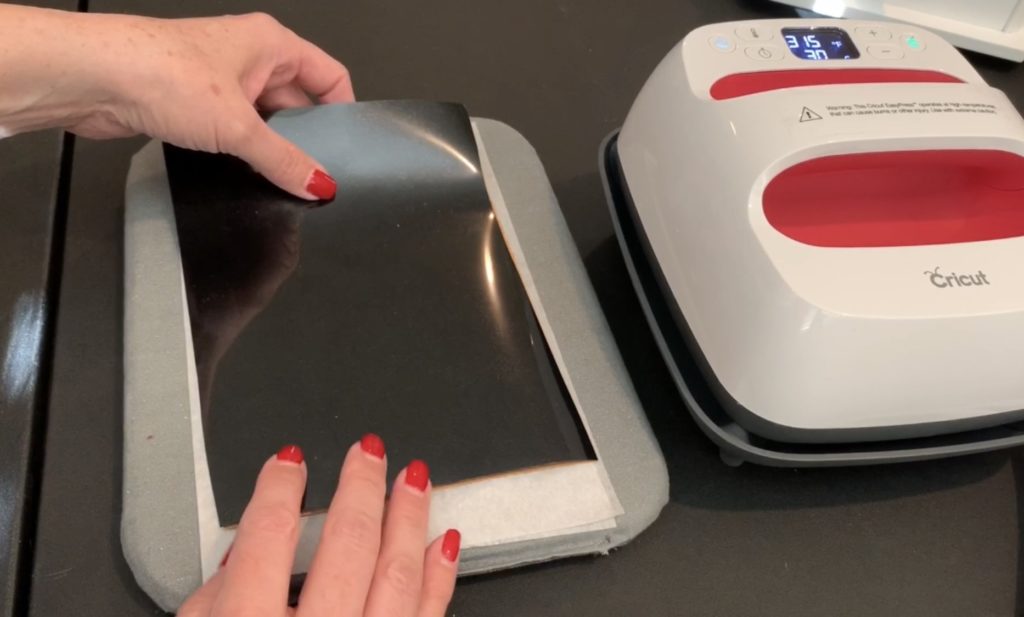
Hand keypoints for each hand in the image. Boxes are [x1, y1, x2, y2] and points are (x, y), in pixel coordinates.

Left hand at [0, 7, 350, 198]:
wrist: (93, 78)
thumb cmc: (159, 70)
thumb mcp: (240, 127)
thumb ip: (285, 161)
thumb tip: (319, 182)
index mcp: (271, 43)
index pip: (329, 76)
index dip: (342, 111)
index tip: (347, 149)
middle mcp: (248, 57)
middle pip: (297, 103)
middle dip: (303, 139)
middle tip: (309, 172)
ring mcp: (220, 81)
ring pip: (263, 121)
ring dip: (267, 148)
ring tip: (271, 173)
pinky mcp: (192, 104)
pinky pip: (232, 132)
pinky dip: (239, 152)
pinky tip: (239, 170)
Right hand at [178, 437, 459, 616]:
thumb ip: (214, 600)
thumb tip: (240, 553)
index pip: (267, 535)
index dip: (277, 487)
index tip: (288, 461)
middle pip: (347, 543)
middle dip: (360, 485)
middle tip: (368, 450)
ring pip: (398, 572)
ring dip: (408, 516)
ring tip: (413, 477)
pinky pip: (429, 615)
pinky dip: (439, 575)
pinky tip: (442, 540)